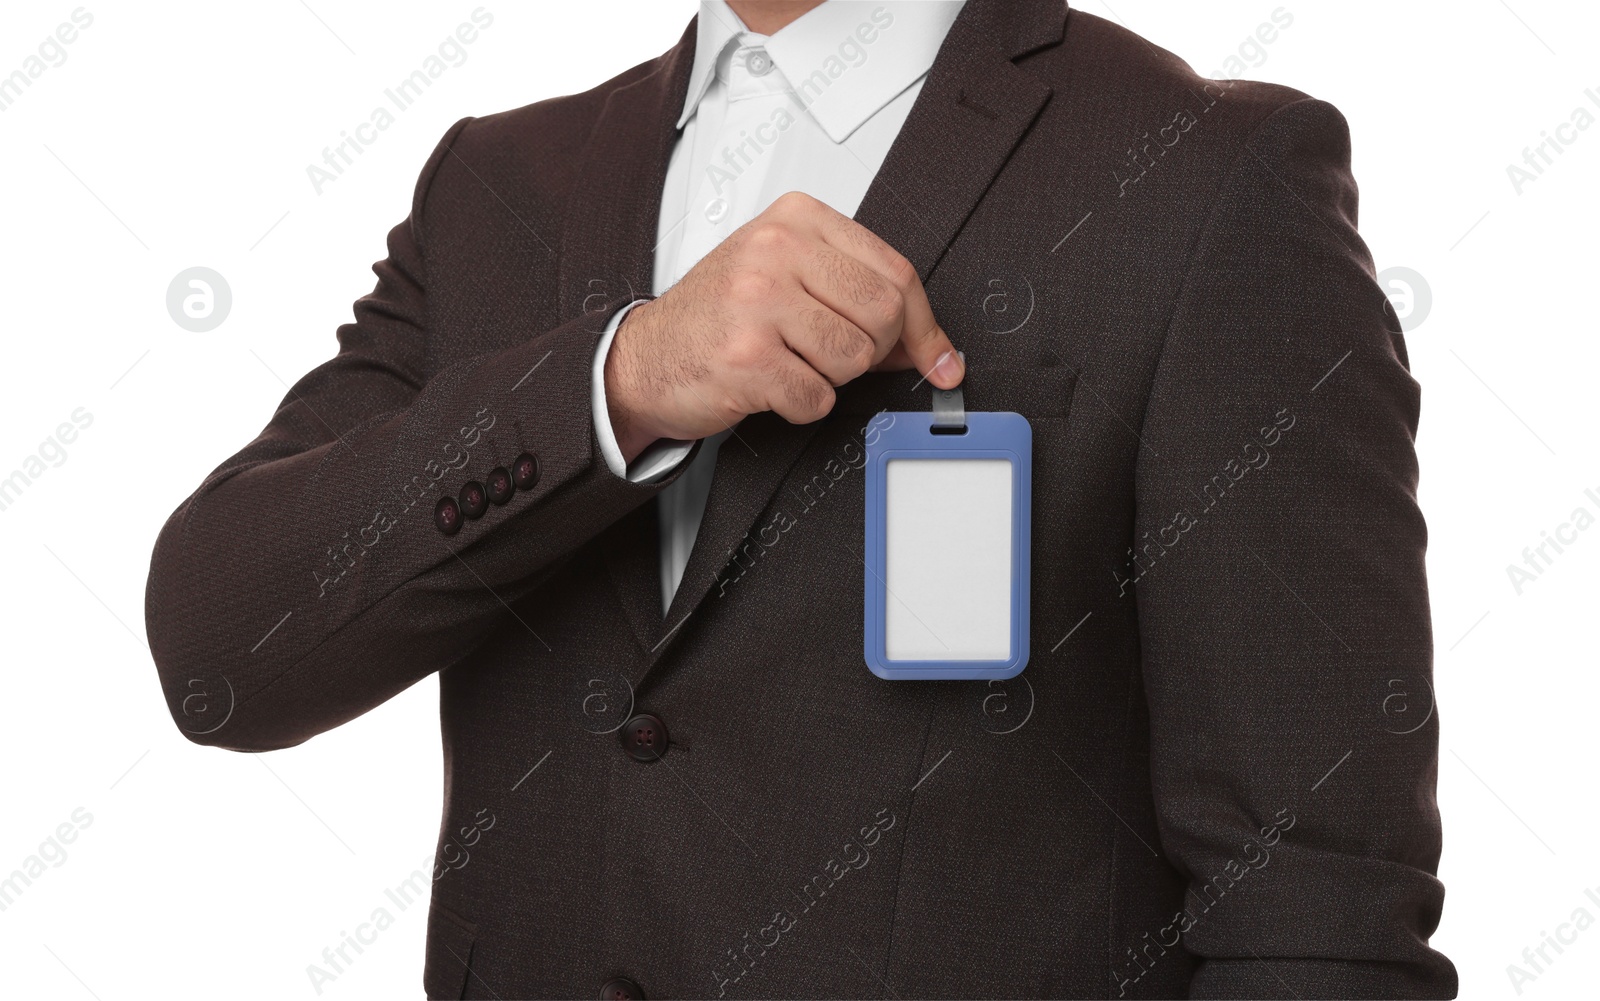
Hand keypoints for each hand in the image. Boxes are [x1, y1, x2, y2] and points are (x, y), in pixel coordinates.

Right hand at [604, 191, 962, 460]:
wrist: (644, 358)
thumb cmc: (718, 318)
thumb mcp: (788, 281)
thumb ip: (858, 299)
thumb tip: (934, 348)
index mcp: (795, 220)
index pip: (896, 271)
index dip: (924, 326)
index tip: (938, 358)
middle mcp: (775, 251)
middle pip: (884, 314)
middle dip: (872, 352)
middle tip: (832, 354)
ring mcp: (758, 301)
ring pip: (854, 358)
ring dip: (830, 378)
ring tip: (789, 361)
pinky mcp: (746, 356)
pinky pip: (817, 397)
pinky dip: (801, 405)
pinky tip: (770, 384)